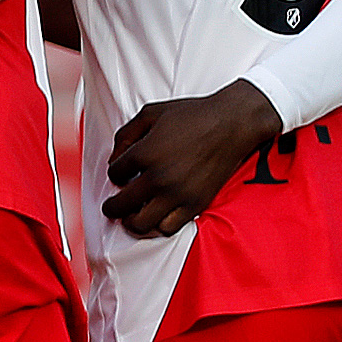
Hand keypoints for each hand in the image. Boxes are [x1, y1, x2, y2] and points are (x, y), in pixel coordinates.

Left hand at [101, 78, 285, 238]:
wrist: (230, 124)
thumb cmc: (192, 115)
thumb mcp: (151, 113)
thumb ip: (125, 134)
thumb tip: (114, 159)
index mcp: (145, 153)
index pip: (115, 173)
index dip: (115, 173)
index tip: (120, 173)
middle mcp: (158, 177)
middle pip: (121, 205)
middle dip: (112, 207)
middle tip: (111, 207)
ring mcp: (177, 194)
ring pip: (141, 224)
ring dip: (131, 222)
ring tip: (132, 216)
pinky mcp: (195, 204)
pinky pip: (168, 228)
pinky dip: (158, 226)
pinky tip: (157, 216)